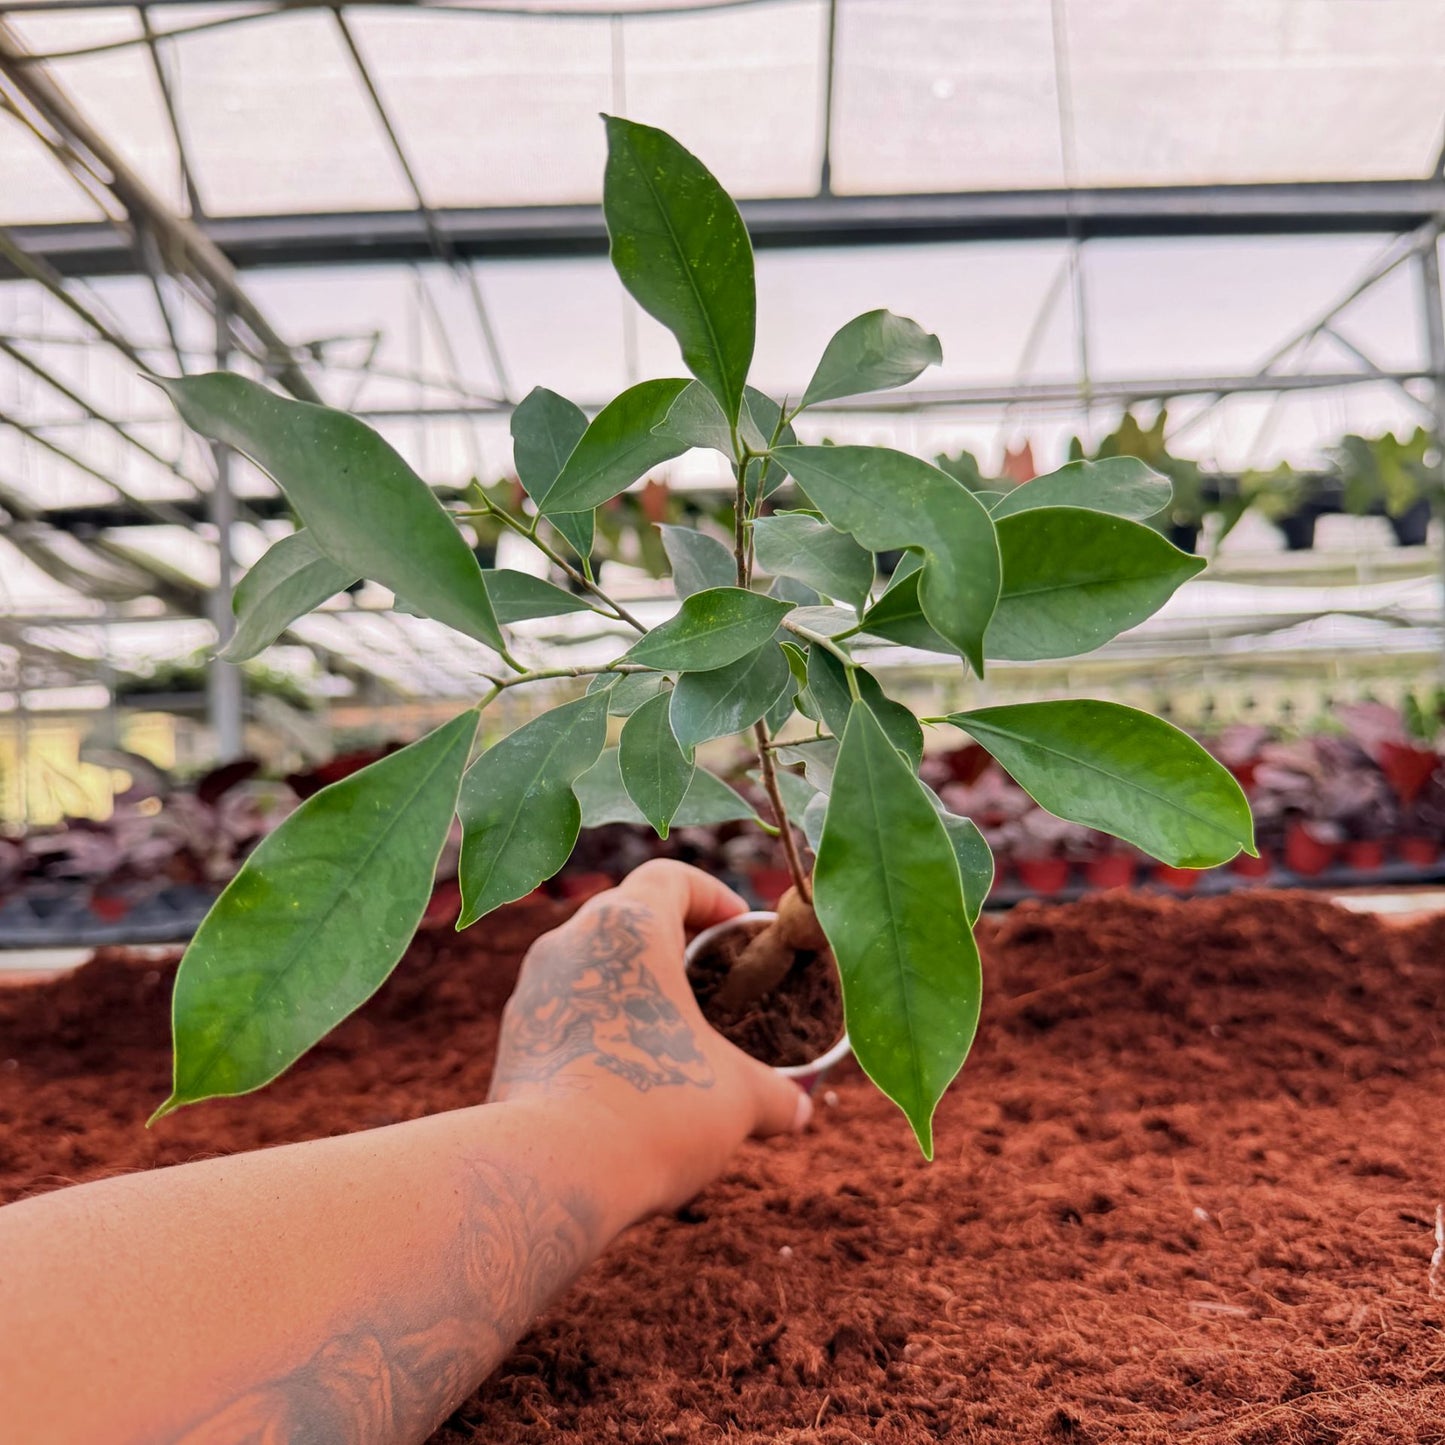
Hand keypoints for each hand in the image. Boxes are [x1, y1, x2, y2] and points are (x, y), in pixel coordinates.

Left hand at [488, 860, 810, 1215]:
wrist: (552, 1170)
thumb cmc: (656, 1108)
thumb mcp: (739, 1099)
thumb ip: (775, 1094)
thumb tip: (797, 1110)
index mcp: (629, 926)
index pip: (670, 877)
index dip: (711, 895)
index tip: (737, 927)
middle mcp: (571, 941)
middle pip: (627, 916)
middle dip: (671, 942)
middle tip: (709, 979)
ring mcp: (532, 989)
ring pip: (591, 965)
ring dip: (631, 988)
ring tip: (670, 1034)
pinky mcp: (513, 1039)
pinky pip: (565, 1012)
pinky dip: (599, 1027)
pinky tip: (628, 1073)